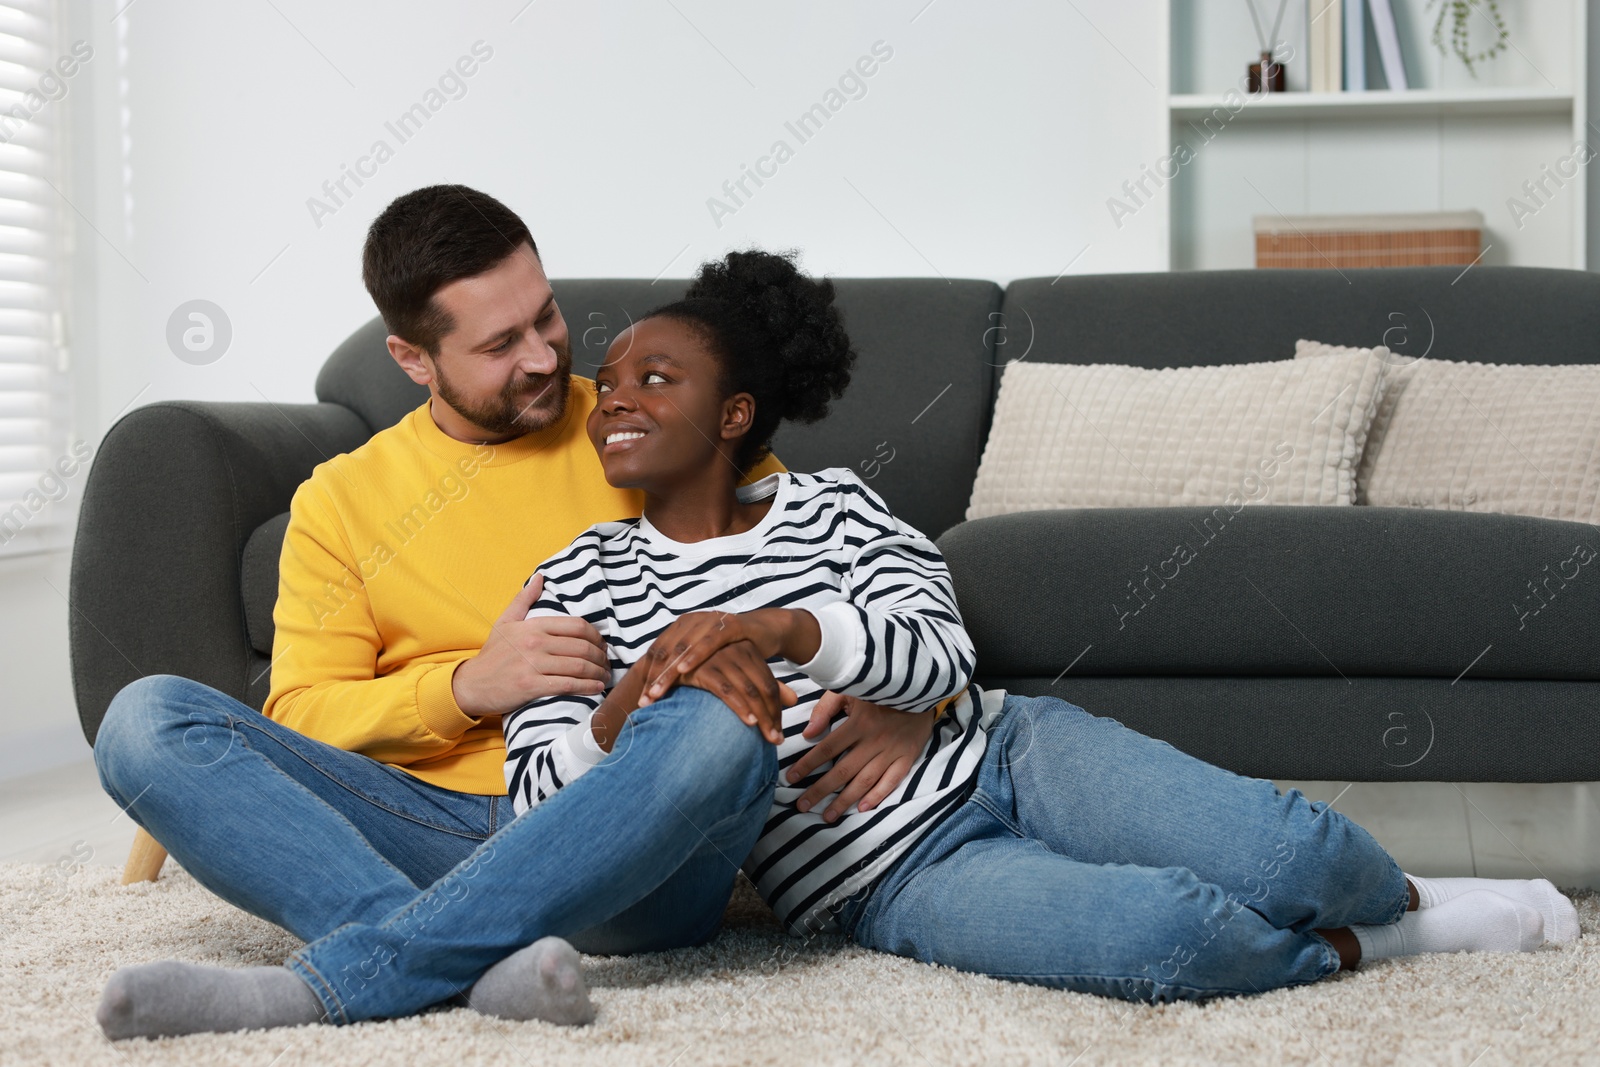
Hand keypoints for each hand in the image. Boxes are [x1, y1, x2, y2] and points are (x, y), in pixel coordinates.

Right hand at [452, 574, 609, 716]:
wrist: (471, 684)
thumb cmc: (492, 654)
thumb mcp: (505, 622)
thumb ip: (524, 599)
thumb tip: (541, 577)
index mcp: (533, 626)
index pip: (577, 626)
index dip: (596, 636)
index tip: (602, 645)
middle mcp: (535, 643)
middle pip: (582, 647)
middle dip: (601, 657)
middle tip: (607, 664)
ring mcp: (533, 665)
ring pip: (578, 666)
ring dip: (598, 673)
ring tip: (605, 677)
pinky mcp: (531, 686)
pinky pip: (567, 685)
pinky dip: (587, 687)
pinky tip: (596, 688)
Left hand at [638, 609, 817, 705]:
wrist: (764, 631)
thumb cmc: (730, 650)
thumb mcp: (704, 659)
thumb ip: (684, 670)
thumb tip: (659, 693)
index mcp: (681, 627)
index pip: (658, 653)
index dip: (647, 676)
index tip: (640, 700)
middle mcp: (692, 621)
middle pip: (666, 651)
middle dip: (653, 678)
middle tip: (644, 702)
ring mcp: (710, 621)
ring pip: (682, 647)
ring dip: (668, 672)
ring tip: (657, 693)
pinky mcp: (730, 625)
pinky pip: (709, 642)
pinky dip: (695, 656)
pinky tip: (684, 670)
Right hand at [678, 641, 796, 744]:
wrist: (668, 661)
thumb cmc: (704, 668)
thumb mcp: (737, 672)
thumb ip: (764, 684)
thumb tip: (794, 699)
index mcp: (748, 650)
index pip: (770, 684)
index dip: (777, 710)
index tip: (779, 731)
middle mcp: (737, 651)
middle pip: (764, 689)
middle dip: (773, 717)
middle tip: (777, 740)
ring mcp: (721, 658)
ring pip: (750, 691)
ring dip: (762, 717)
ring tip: (769, 738)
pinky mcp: (704, 669)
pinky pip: (728, 691)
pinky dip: (740, 707)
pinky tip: (749, 722)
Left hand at [784, 692, 937, 822]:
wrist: (921, 686)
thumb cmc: (880, 689)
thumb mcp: (851, 689)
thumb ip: (827, 708)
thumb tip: (808, 733)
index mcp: (858, 723)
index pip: (827, 748)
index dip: (807, 765)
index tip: (790, 779)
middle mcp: (873, 741)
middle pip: (842, 771)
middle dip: (820, 791)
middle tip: (802, 806)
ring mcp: (892, 751)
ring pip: (864, 781)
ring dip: (844, 800)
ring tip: (827, 816)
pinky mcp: (907, 757)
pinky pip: (892, 781)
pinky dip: (877, 796)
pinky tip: (861, 808)